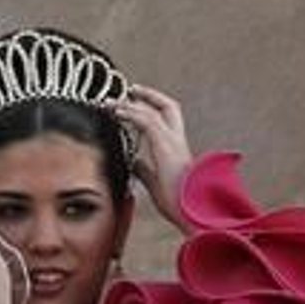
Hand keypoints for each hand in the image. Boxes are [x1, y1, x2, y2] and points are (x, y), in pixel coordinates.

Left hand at [114, 85, 192, 231]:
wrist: (191, 212)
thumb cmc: (177, 202)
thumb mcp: (153, 182)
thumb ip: (143, 168)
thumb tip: (132, 160)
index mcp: (176, 149)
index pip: (166, 121)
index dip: (151, 109)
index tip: (132, 105)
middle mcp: (178, 141)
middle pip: (170, 107)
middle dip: (150, 96)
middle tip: (130, 90)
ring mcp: (174, 142)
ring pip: (156, 111)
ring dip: (132, 104)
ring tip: (113, 102)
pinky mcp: (167, 146)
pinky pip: (148, 121)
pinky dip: (132, 113)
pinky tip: (118, 112)